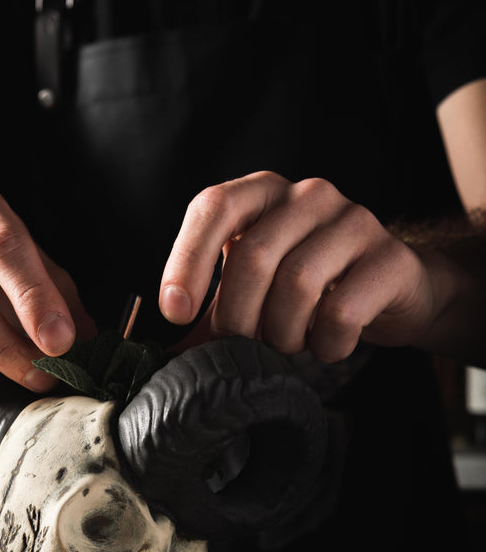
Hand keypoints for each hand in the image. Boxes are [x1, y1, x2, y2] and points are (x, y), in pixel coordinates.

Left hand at [159, 171, 434, 361]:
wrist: (392, 290)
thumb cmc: (309, 290)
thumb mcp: (255, 291)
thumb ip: (211, 314)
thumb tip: (159, 357)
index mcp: (263, 194)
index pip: (213, 207)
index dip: (187, 260)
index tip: (175, 312)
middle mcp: (308, 195)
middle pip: (253, 256)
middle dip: (237, 318)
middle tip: (244, 346)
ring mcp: (354, 220)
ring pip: (297, 285)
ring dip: (282, 334)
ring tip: (288, 344)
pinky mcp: (389, 258)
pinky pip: (341, 312)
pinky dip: (325, 344)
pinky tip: (327, 346)